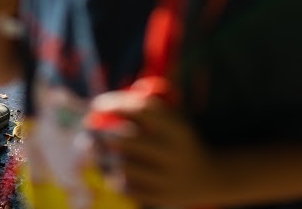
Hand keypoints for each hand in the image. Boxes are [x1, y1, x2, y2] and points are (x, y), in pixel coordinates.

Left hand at [88, 90, 221, 206]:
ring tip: (100, 153)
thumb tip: (106, 105)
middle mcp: (174, 152)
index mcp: (178, 129)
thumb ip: (147, 110)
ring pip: (125, 166)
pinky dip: (116, 180)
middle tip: (91, 132)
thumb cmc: (182, 142)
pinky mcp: (162, 197)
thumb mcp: (175, 121)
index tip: (97, 105)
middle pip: (128, 140)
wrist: (210, 178)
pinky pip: (129, 188)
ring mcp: (169, 178)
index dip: (115, 104)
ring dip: (108, 158)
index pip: (142, 110)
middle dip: (104, 134)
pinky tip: (114, 174)